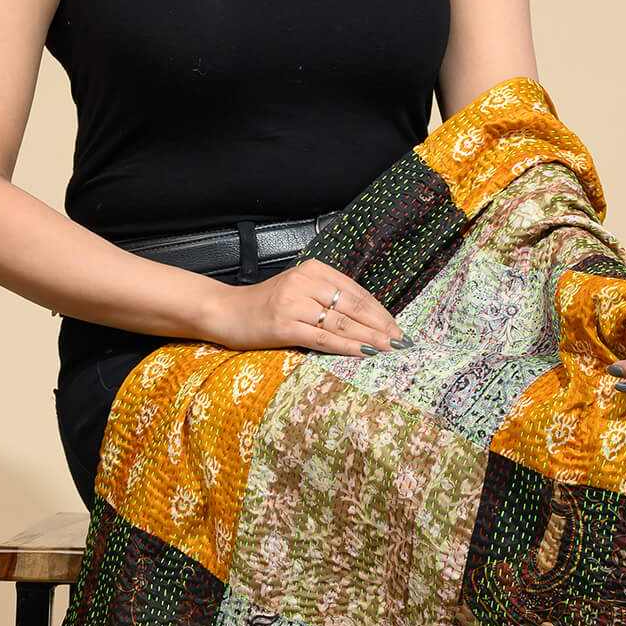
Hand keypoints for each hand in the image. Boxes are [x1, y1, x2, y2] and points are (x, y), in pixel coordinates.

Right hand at [206, 258, 404, 358]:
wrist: (224, 311)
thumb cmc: (264, 305)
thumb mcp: (298, 290)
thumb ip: (327, 298)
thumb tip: (368, 320)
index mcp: (313, 270)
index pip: (356, 292)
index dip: (381, 312)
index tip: (397, 328)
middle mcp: (305, 282)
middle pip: (354, 307)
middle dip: (382, 327)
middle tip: (401, 342)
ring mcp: (293, 303)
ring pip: (342, 323)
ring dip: (370, 339)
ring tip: (389, 351)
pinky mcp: (284, 325)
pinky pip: (323, 338)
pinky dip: (347, 347)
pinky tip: (364, 354)